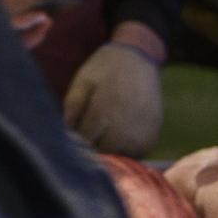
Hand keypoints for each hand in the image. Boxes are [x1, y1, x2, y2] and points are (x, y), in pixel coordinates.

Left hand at [66, 32, 165, 157]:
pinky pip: (135, 156)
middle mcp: (125, 128)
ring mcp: (142, 135)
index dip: (76, 140)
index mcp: (104, 112)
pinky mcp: (153, 137)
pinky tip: (118, 133)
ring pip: (119, 157)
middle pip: (102, 153)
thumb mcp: (82, 82)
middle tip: (89, 131)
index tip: (73, 132)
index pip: (84, 142)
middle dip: (92, 146)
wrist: (138, 59)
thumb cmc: (104, 69)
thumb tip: (65, 134)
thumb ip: (72, 109)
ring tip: (104, 130)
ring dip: (109, 150)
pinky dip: (125, 150)